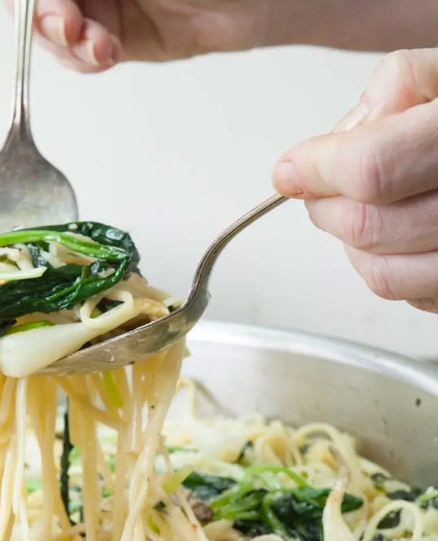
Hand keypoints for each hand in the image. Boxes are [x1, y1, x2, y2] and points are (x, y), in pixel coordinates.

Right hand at [14, 0, 274, 72]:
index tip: (39, 4)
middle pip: (34, 2)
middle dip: (45, 17)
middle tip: (68, 27)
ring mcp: (95, 2)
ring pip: (53, 30)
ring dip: (68, 43)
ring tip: (99, 46)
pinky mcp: (109, 37)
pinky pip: (80, 55)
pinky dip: (87, 59)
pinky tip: (105, 53)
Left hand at [273, 49, 437, 313]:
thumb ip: (395, 89)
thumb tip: (340, 138)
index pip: (371, 168)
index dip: (317, 170)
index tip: (291, 169)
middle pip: (366, 225)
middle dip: (324, 206)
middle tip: (318, 186)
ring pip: (380, 272)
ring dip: (349, 243)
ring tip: (358, 206)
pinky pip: (406, 293)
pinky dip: (382, 266)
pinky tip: (395, 233)